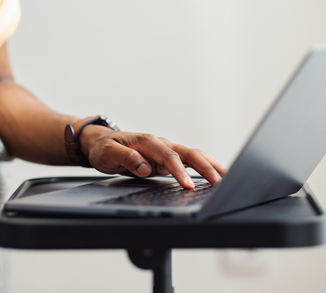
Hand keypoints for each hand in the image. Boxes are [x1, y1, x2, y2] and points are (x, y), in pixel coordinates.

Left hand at [80, 126, 226, 188]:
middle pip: (187, 152)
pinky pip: (188, 161)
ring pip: (192, 155)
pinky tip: (214, 174)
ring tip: (225, 177)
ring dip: (209, 165)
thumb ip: (126, 158)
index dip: (180, 171)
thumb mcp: (107, 153)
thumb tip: (144, 167)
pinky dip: (203, 166)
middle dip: (205, 167)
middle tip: (218, 181)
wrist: (101, 142)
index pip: (168, 156)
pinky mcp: (166, 158)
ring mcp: (165, 150)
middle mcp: (160, 143)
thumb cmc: (104, 147)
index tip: (188, 185)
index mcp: (147, 141)